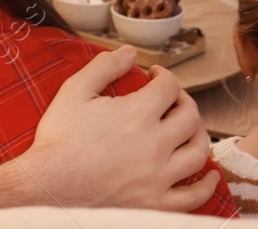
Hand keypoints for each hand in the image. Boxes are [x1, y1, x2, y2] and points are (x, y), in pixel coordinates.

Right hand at [0, 46, 216, 211]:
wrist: (48, 188)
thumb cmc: (59, 140)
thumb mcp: (75, 91)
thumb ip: (105, 66)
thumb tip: (130, 52)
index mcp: (138, 114)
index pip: (169, 87)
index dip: (164, 75)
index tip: (154, 76)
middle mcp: (156, 145)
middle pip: (190, 116)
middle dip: (183, 100)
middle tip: (171, 99)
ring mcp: (158, 177)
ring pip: (198, 152)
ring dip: (199, 135)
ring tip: (188, 128)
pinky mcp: (155, 204)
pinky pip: (193, 196)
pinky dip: (206, 185)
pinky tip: (209, 176)